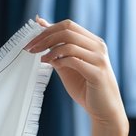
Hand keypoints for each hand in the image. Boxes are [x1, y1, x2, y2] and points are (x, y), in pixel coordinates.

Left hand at [25, 17, 127, 135]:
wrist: (104, 110)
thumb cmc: (86, 88)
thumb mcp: (68, 66)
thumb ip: (56, 49)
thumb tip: (42, 31)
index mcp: (92, 42)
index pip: (68, 25)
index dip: (47, 29)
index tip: (32, 39)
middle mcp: (98, 47)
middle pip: (67, 30)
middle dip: (45, 37)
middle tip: (30, 48)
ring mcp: (99, 59)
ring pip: (69, 43)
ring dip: (50, 50)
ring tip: (41, 59)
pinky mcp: (97, 73)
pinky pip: (74, 60)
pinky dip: (59, 61)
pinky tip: (53, 65)